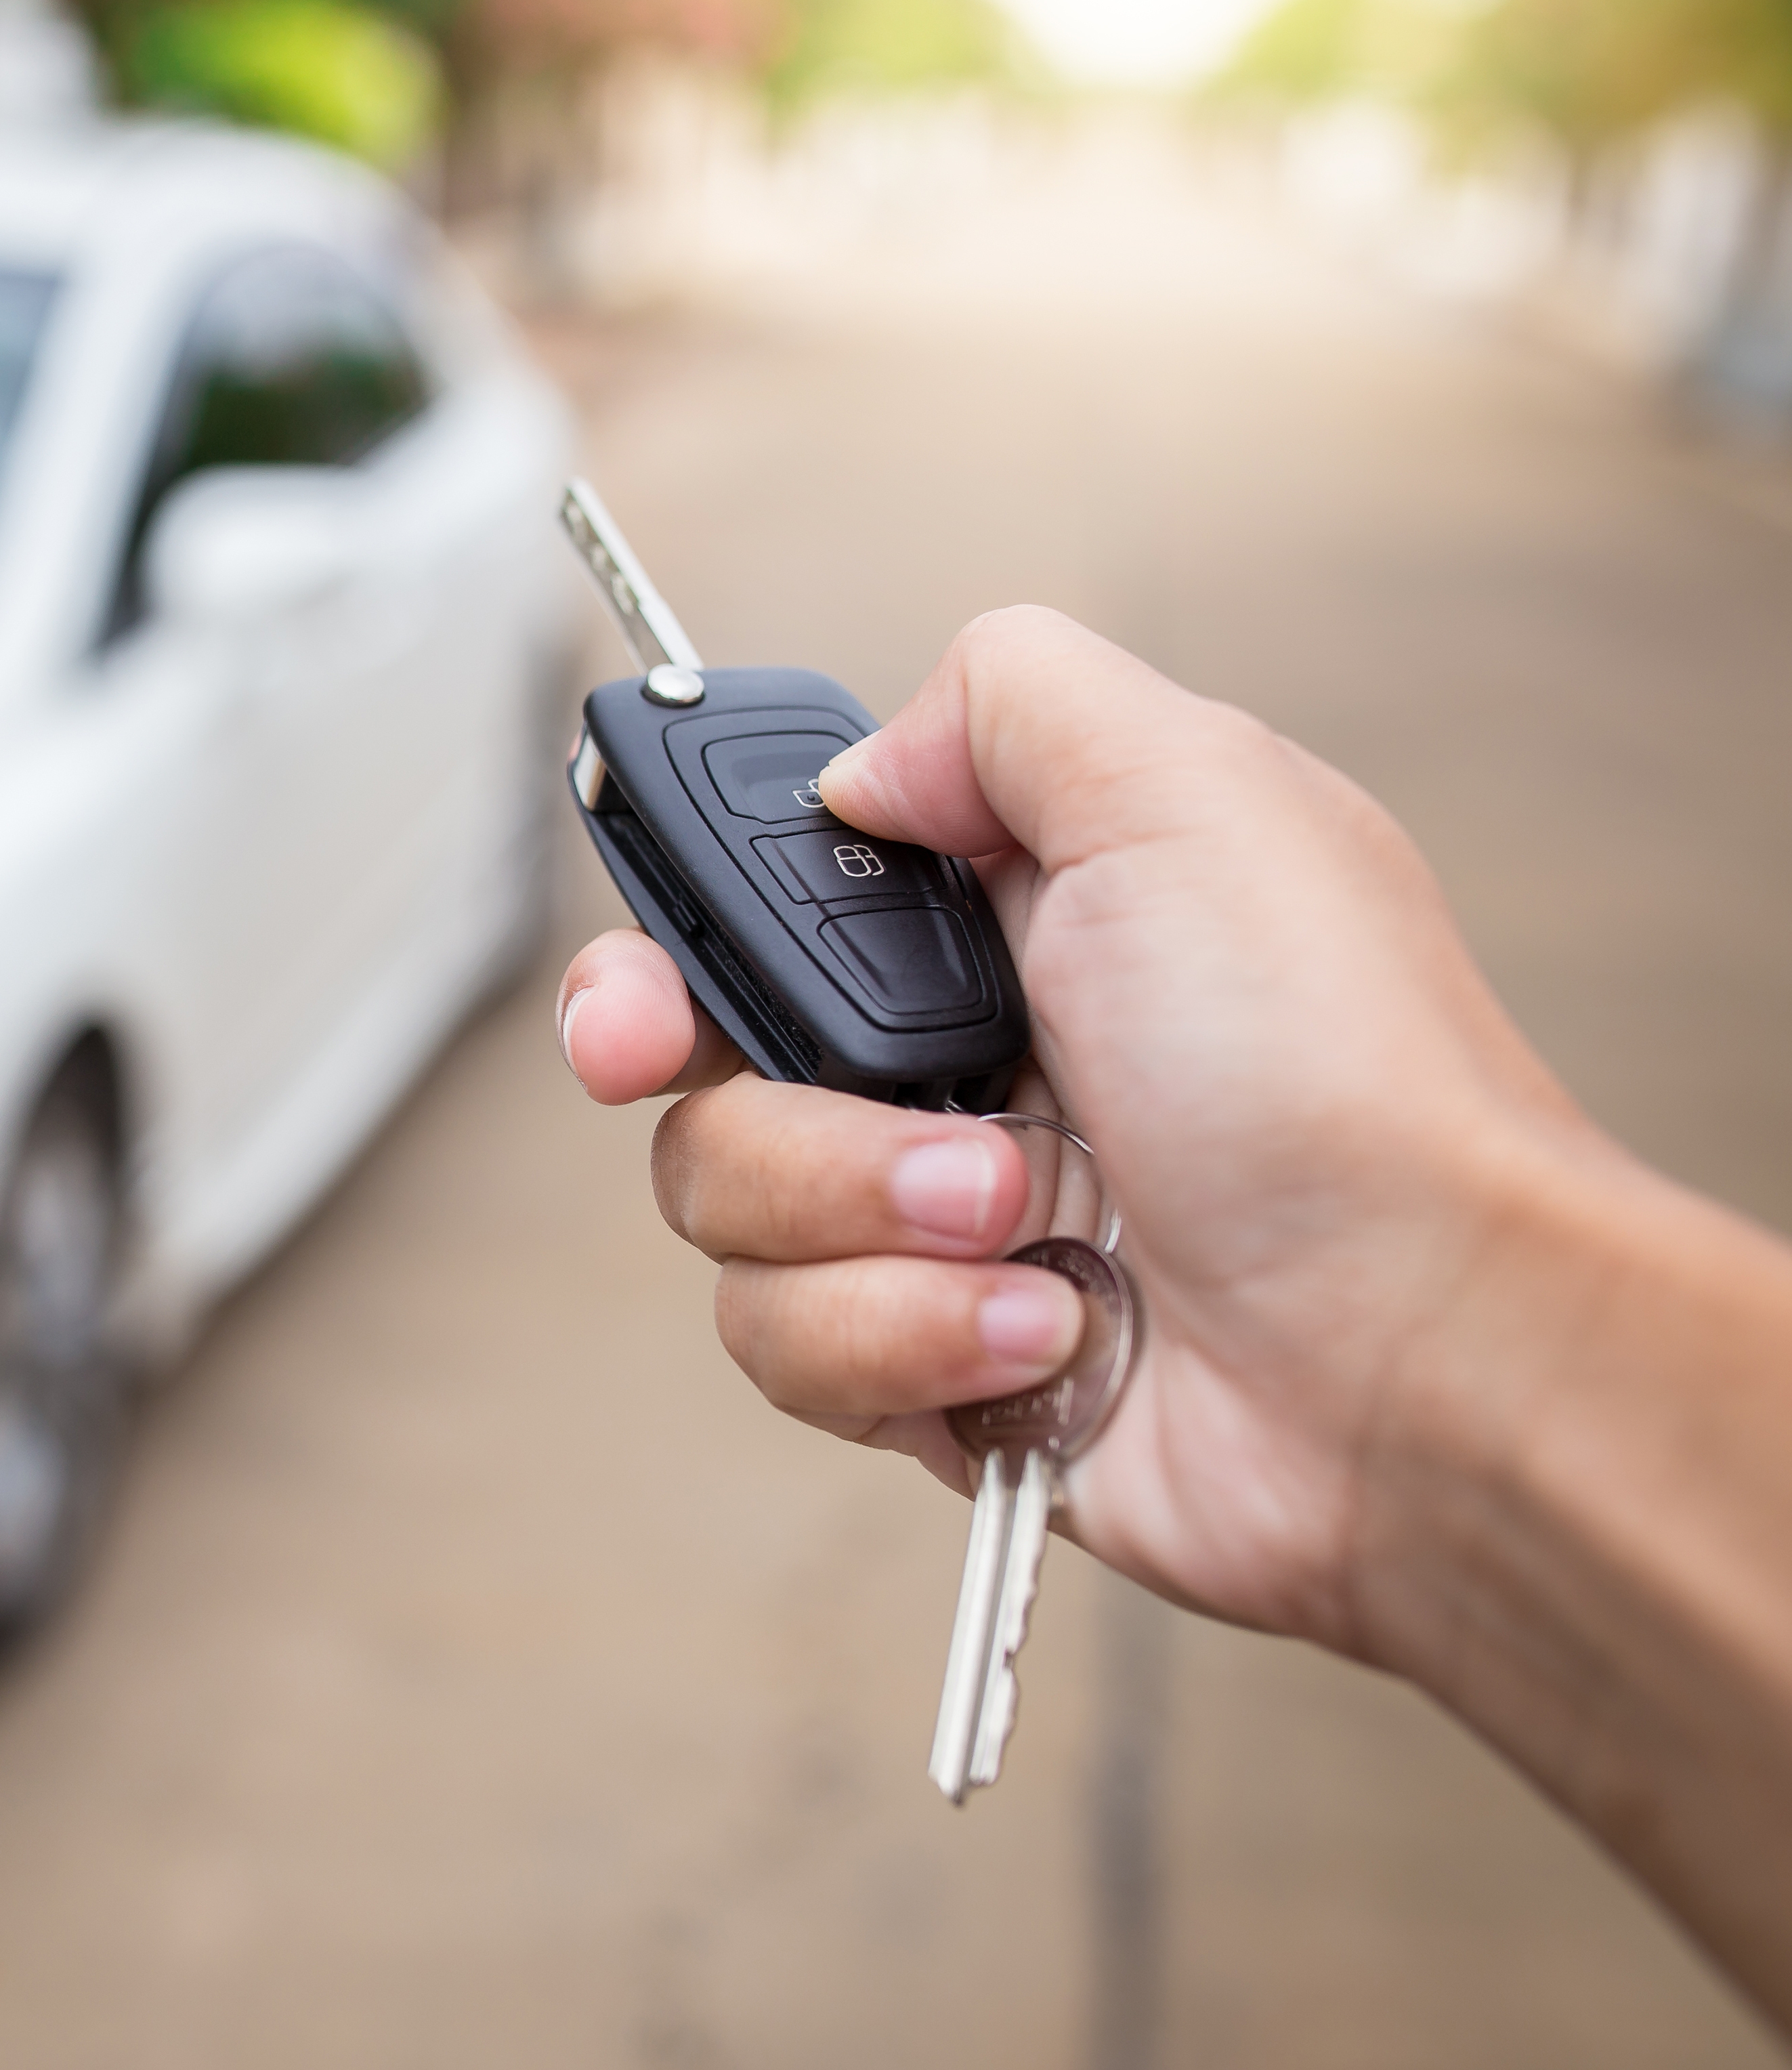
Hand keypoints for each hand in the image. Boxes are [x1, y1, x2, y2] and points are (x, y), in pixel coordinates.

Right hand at [557, 607, 1603, 1653]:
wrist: (1423, 1359)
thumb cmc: (1341, 1081)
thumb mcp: (1190, 790)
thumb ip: (1006, 700)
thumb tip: (867, 764)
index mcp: (1008, 917)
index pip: (764, 896)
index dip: (672, 924)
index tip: (646, 971)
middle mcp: (961, 1062)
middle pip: (695, 1055)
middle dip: (699, 1069)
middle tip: (701, 1071)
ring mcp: (939, 1224)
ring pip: (727, 1211)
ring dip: (866, 1214)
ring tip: (1035, 1217)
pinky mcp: (934, 1369)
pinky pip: (796, 1347)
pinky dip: (913, 1335)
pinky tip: (1053, 1323)